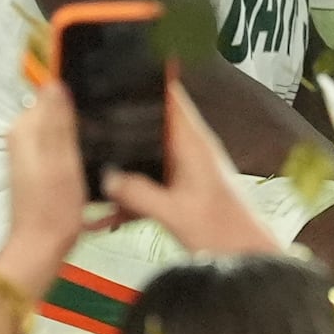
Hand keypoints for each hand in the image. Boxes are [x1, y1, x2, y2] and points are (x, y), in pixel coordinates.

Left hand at [0, 75, 98, 293]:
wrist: (40, 249)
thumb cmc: (55, 206)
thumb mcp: (62, 161)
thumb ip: (58, 122)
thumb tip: (55, 82)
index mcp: (24, 129)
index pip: (52, 96)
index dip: (77, 100)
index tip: (103, 108)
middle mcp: (22, 137)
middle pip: (56, 113)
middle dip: (81, 119)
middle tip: (111, 130)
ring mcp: (29, 154)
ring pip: (60, 132)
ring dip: (81, 137)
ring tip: (107, 145)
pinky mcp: (39, 170)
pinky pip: (60, 149)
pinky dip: (75, 153)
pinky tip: (93, 162)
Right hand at [102, 79, 286, 255]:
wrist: (247, 259)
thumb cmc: (225, 233)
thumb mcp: (176, 214)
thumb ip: (139, 194)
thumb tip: (107, 178)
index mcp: (192, 144)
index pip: (169, 97)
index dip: (146, 82)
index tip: (117, 74)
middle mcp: (188, 150)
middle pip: (149, 124)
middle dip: (119, 125)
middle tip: (86, 121)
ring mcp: (183, 171)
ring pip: (143, 156)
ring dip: (120, 167)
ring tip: (87, 169)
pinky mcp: (179, 192)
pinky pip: (146, 185)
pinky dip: (127, 197)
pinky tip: (103, 216)